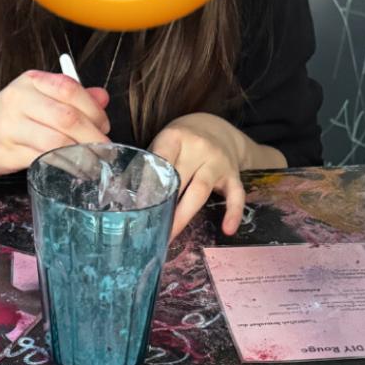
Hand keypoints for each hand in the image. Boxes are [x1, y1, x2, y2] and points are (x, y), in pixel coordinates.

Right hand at [0, 71, 109, 176]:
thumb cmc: (7, 118)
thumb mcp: (37, 99)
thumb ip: (70, 98)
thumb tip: (102, 98)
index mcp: (31, 81)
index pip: (70, 89)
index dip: (94, 110)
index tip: (104, 126)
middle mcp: (18, 99)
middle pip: (67, 116)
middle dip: (93, 136)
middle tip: (104, 149)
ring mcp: (9, 126)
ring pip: (56, 140)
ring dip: (81, 154)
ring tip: (93, 161)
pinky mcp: (5, 152)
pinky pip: (42, 159)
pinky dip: (62, 165)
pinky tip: (72, 168)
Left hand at [151, 115, 245, 238]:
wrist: (217, 129)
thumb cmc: (182, 142)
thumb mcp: (164, 144)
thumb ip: (150, 165)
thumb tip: (128, 197)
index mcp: (176, 137)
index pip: (161, 160)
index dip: (149, 185)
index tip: (139, 206)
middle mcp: (198, 148)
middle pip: (179, 180)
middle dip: (164, 207)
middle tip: (150, 231)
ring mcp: (217, 162)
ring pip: (200, 191)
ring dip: (184, 215)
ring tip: (171, 236)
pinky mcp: (233, 175)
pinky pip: (236, 195)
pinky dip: (233, 212)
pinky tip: (228, 230)